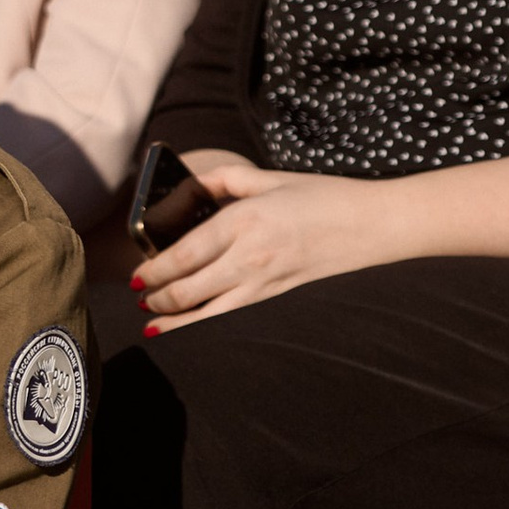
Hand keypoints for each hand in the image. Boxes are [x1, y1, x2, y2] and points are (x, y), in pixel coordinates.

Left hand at [133, 151, 396, 328]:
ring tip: (152, 324)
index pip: (183, 254)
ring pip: (207, 314)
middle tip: (140, 299)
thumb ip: (223, 179)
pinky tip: (191, 330)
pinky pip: (233, 318)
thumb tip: (188, 186)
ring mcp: (265, 283)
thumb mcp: (268, 178)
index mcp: (242, 220)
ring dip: (175, 321)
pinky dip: (206, 327)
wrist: (373, 224)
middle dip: (157, 298)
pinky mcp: (278, 298)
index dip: (153, 270)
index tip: (136, 276)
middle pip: (188, 288)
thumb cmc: (323, 196)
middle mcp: (249, 256)